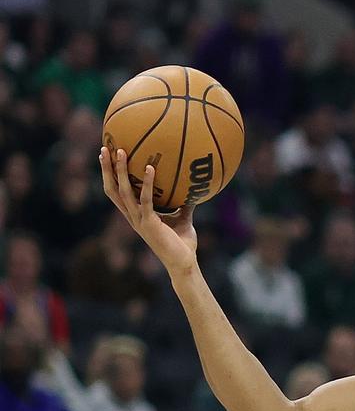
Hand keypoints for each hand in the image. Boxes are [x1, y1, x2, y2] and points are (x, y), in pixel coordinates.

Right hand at [99, 147, 197, 275]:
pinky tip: (150, 168)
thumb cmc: (183, 243)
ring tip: (120, 151)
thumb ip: (184, 204)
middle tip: (104, 147)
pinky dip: (148, 183)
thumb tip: (194, 188)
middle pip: (111, 189)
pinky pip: (146, 200)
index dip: (109, 175)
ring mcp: (139, 220)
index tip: (107, 156)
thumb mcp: (183, 218)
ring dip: (119, 171)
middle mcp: (132, 217)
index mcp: (136, 215)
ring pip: (123, 192)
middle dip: (106, 169)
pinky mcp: (149, 223)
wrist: (184, 263)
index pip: (116, 192)